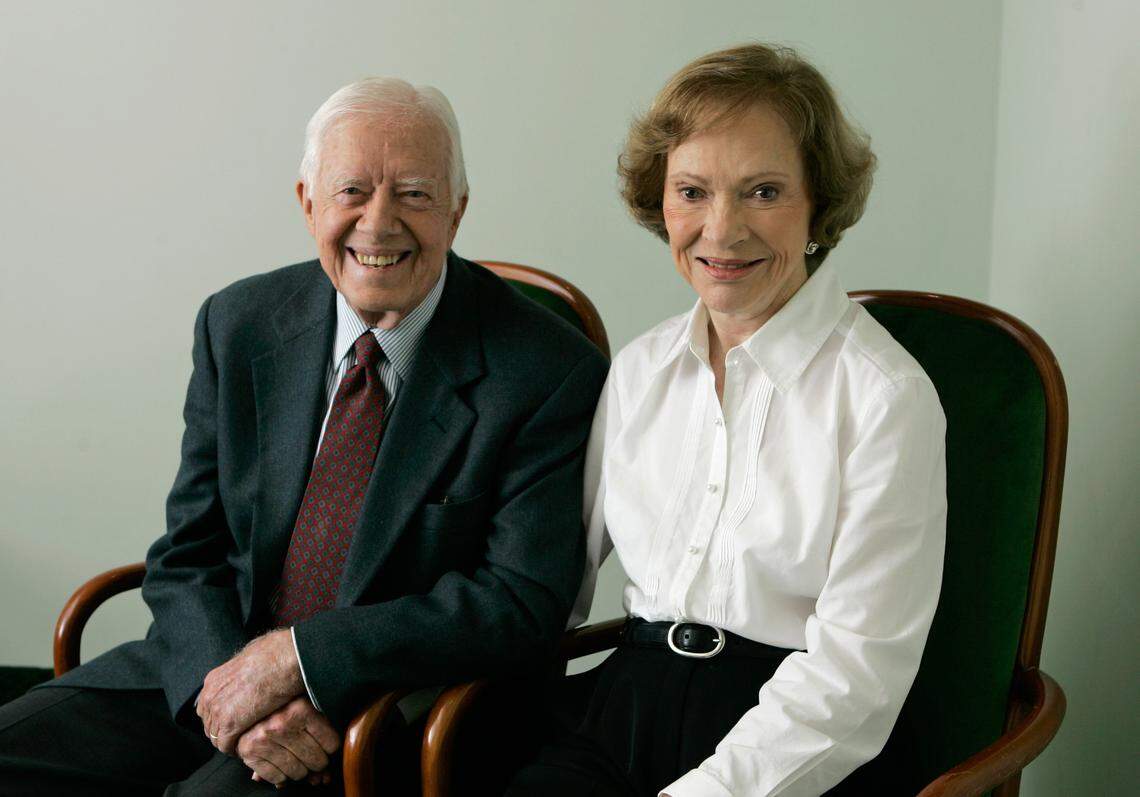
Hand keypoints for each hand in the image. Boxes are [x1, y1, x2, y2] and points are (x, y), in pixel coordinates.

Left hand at [197, 629, 303, 752]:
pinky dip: (236, 748)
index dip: (222, 717)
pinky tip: (248, 746)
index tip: (236, 722)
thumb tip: (252, 671)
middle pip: (209, 724)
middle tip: (241, 736)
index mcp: (214, 680)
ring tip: (246, 743)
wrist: (284, 660)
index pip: (209, 707)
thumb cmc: (276, 654)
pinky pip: (226, 745)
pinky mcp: (229, 724)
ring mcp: (217, 710)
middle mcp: (210, 696)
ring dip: (230, 741)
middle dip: (224, 731)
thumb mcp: (251, 656)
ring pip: (216, 737)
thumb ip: (244, 670)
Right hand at [238, 697, 340, 786]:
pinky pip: (277, 778)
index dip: (330, 747)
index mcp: (301, 708)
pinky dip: (281, 775)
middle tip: (312, 753)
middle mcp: (282, 723)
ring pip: (298, 773)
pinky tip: (279, 760)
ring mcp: (264, 739)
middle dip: (317, 761)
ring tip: (295, 756)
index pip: (332, 744)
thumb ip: (322, 730)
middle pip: (317, 761)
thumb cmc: (286, 708)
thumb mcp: (308, 706)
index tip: (326, 744)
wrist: (247, 706)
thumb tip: (327, 775)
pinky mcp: (250, 753)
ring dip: (300, 769)